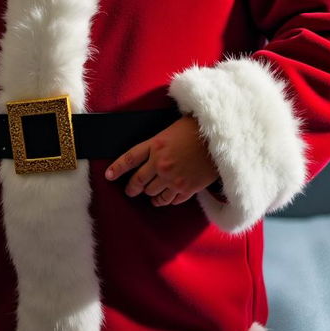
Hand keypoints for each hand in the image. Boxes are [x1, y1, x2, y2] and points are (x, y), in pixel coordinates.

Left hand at [104, 115, 218, 205]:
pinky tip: (166, 198)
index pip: (129, 159)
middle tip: (130, 191)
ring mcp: (173, 178)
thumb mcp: (171, 130)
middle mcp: (160, 164)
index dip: (117, 168)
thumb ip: (158, 143)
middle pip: (138, 181)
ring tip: (150, 195)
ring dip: (150, 194)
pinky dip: (166, 200)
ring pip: (153, 193)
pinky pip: (170, 200)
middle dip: (132, 188)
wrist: (221, 139)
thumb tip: (150, 153)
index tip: (108, 176)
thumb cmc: (197, 129)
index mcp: (155, 145)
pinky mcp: (186, 189)